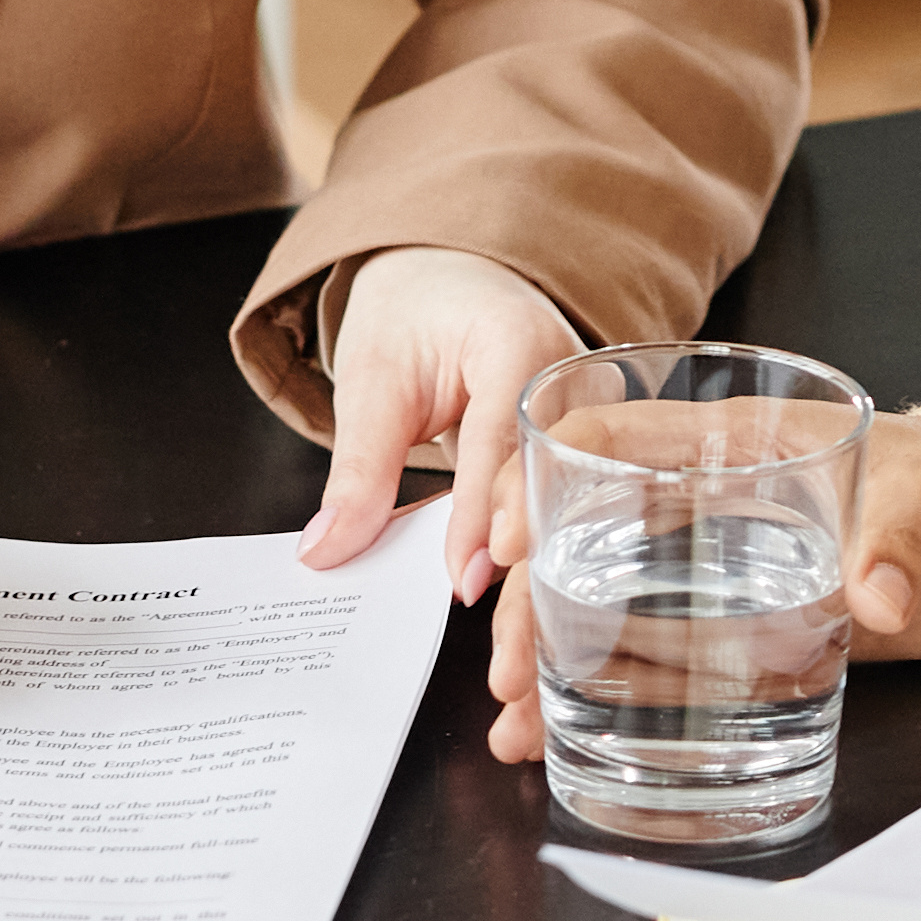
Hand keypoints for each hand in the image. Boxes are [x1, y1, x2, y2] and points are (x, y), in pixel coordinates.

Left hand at [293, 247, 580, 598]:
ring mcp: (593, 415)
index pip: (503, 437)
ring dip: (540, 574)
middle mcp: (574, 378)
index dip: (482, 512)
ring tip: (514, 640)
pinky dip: (537, 560)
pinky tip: (520, 615)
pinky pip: (565, 511)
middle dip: (526, 561)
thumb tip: (327, 551)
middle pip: (557, 482)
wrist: (454, 280)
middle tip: (491, 623)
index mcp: (520, 339)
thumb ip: (358, 470)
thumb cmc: (416, 315)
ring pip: (573, 508)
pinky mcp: (588, 450)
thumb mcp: (372, 383)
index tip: (460, 577)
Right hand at [481, 405, 920, 764]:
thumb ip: (899, 541)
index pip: (610, 439)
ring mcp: (724, 569)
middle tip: (509, 668)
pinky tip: (565, 731)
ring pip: (609, 605)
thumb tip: (874, 596)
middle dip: (532, 602)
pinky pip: (665, 658)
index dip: (542, 478)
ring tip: (514, 718)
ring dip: (554, 658)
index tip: (511, 540)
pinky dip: (611, 693)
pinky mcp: (754, 627)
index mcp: (737, 440)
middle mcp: (712, 503)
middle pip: (588, 538)